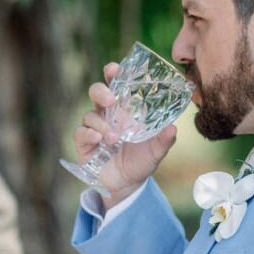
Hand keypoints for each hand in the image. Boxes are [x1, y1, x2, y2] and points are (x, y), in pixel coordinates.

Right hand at [73, 62, 176, 206]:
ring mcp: (94, 129)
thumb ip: (164, 139)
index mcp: (124, 109)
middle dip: (101, 92)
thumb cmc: (141, 161)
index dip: (113, 73)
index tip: (114, 69)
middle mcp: (107, 115)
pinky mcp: (84, 144)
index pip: (116, 84)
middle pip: (96, 92)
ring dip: (102, 124)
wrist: (128, 184)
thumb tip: (172, 128)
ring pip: (89, 115)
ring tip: (114, 138)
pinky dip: (88, 134)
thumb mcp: (157, 151)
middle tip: (111, 100)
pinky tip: (98, 140)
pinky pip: (80, 133)